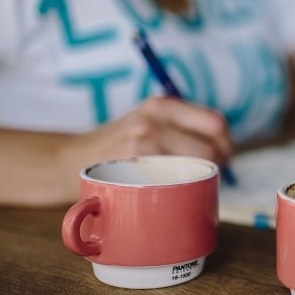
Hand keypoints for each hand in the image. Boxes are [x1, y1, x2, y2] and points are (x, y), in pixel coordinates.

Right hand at [60, 97, 232, 173]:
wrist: (68, 159)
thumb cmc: (118, 146)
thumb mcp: (147, 122)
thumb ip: (180, 127)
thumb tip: (225, 149)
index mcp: (163, 104)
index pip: (215, 123)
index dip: (226, 144)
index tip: (223, 157)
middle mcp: (154, 118)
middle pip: (210, 148)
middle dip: (216, 165)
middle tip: (207, 175)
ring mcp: (142, 141)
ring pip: (195, 166)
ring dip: (199, 179)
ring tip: (188, 182)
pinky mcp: (132, 164)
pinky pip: (174, 181)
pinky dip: (179, 189)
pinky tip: (169, 190)